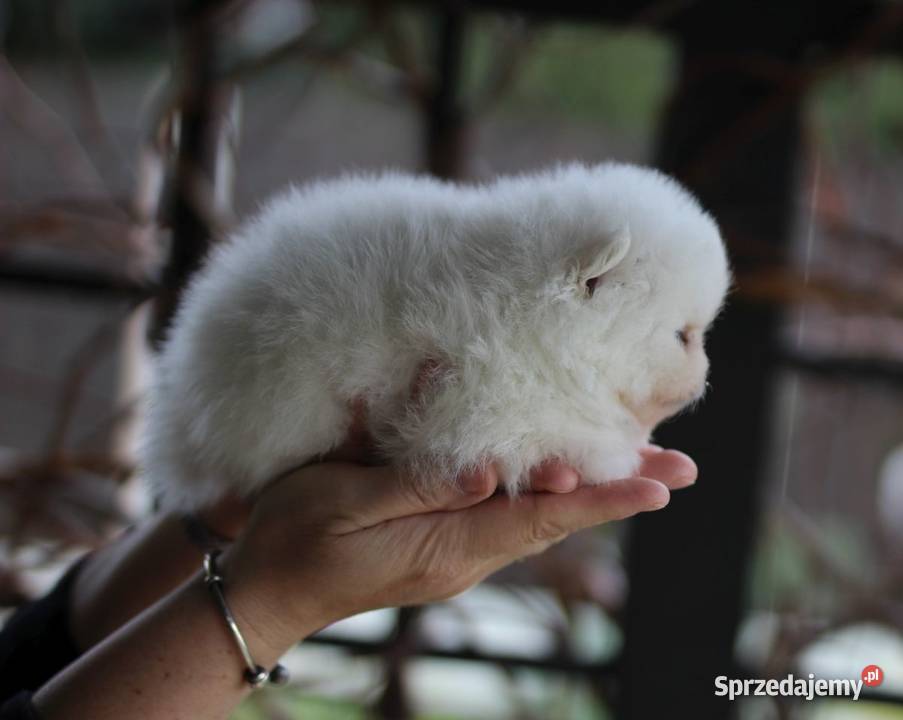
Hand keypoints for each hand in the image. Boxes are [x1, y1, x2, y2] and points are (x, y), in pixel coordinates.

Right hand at [220, 445, 695, 658]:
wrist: (266, 591)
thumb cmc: (296, 538)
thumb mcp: (346, 501)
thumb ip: (417, 488)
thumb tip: (489, 474)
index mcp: (446, 546)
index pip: (541, 519)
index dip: (602, 500)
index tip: (659, 487)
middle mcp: (465, 556)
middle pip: (556, 521)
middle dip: (618, 493)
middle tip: (678, 470)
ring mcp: (455, 556)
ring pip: (539, 521)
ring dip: (593, 494)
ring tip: (644, 472)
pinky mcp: (441, 548)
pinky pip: (510, 522)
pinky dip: (551, 499)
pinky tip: (564, 479)